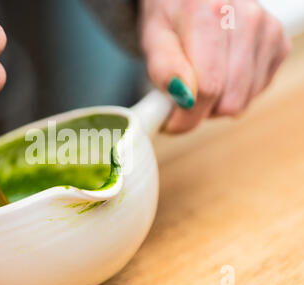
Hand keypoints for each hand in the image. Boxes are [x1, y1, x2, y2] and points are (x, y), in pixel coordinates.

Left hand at [140, 0, 290, 132]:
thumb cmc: (170, 18)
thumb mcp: (153, 38)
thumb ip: (164, 69)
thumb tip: (185, 98)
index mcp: (210, 13)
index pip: (207, 89)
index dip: (185, 116)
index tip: (169, 121)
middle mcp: (247, 18)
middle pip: (228, 101)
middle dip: (200, 109)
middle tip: (182, 94)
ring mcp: (268, 31)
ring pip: (243, 102)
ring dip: (217, 103)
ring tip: (201, 78)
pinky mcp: (279, 45)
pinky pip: (255, 93)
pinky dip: (234, 92)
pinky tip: (221, 71)